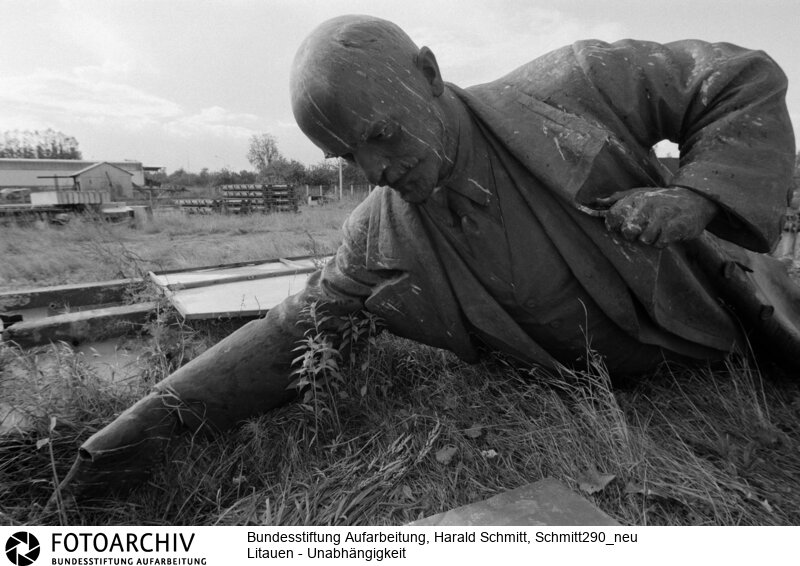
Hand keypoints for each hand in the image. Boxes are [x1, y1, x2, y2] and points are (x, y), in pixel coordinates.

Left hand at [594, 187, 717, 246]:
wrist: (695, 199)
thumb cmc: (661, 199)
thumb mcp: (640, 193)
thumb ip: (618, 199)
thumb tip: (596, 202)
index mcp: (635, 198)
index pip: (613, 217)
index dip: (614, 226)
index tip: (620, 227)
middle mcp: (647, 206)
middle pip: (627, 232)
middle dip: (633, 235)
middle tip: (643, 229)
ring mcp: (662, 216)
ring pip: (644, 240)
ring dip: (650, 239)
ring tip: (657, 230)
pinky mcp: (675, 227)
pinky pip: (659, 244)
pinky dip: (662, 242)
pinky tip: (667, 233)